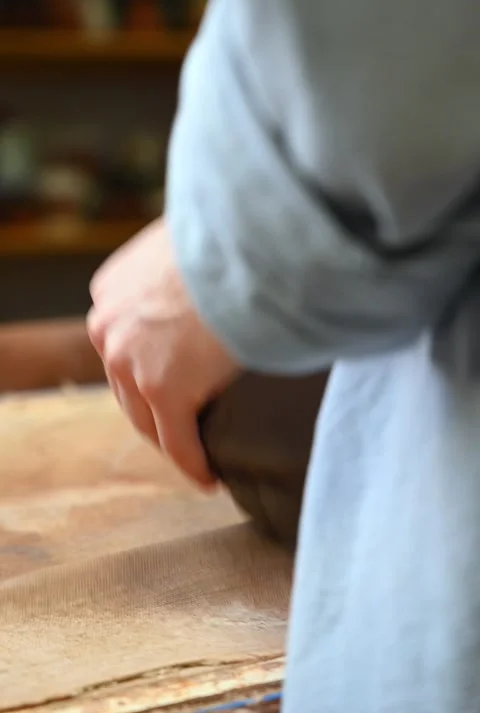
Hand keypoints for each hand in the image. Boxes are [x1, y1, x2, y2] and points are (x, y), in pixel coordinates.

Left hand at [87, 217, 240, 486]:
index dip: (146, 366)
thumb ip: (180, 271)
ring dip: (171, 438)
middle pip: (127, 383)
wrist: (248, 240)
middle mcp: (108, 325)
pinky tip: (208, 476)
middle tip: (185, 425)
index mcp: (110, 289)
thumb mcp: (188, 244)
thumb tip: (211, 287)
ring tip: (197, 454)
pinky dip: (193, 462)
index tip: (170, 382)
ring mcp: (130, 359)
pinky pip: (177, 440)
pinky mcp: (162, 388)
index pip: (124, 342)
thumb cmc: (233, 236)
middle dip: (155, 408)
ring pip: (146, 417)